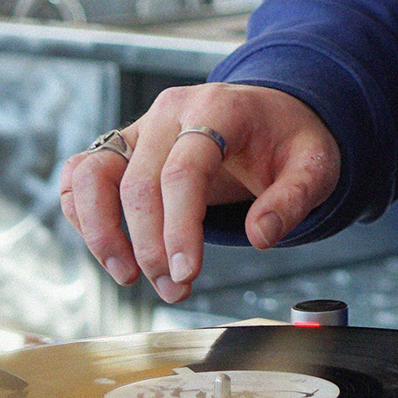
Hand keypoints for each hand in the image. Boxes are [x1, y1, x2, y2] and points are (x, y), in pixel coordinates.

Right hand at [60, 84, 340, 304]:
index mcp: (218, 108)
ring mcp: (141, 127)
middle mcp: (170, 112)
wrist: (273, 113)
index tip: (186, 274)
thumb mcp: (315, 166)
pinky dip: (84, 213)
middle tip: (174, 289)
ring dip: (100, 232)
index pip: (184, 171)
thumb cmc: (290, 140)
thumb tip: (261, 236)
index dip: (180, 228)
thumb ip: (292, 200)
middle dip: (150, 247)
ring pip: (92, 174)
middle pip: (138, 183)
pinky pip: (82, 174)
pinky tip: (110, 249)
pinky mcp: (124, 145)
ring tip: (128, 276)